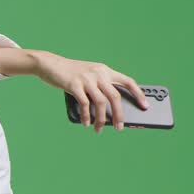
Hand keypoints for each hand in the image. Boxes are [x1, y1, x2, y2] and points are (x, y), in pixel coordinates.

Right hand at [33, 53, 148, 132]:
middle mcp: (98, 73)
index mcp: (105, 70)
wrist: (49, 64)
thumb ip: (99, 87)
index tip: (145, 105)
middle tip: (120, 127)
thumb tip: (108, 110)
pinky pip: (85, 104)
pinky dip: (87, 116)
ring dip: (102, 119)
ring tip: (99, 129)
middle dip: (119, 114)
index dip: (138, 94)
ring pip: (101, 102)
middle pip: (115, 96)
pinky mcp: (74, 84)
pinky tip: (86, 123)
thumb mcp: (88, 75)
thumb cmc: (69, 73)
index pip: (127, 81)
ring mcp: (86, 79)